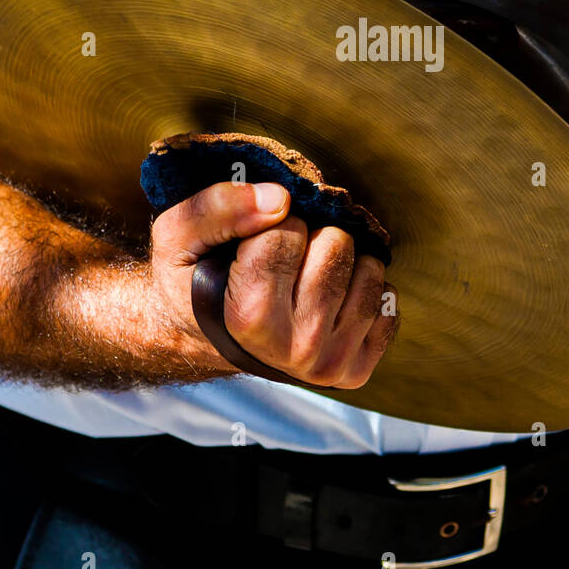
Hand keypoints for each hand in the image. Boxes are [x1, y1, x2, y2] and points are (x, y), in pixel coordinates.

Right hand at [150, 181, 396, 387]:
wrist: (201, 335)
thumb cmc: (194, 277)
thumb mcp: (180, 233)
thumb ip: (217, 207)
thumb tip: (280, 199)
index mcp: (248, 317)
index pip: (288, 230)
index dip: (275, 221)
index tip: (258, 239)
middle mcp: (293, 348)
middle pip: (337, 245)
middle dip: (315, 234)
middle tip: (289, 255)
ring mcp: (329, 363)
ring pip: (370, 270)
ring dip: (343, 259)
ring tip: (308, 274)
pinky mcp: (356, 369)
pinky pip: (389, 302)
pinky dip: (364, 288)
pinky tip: (332, 298)